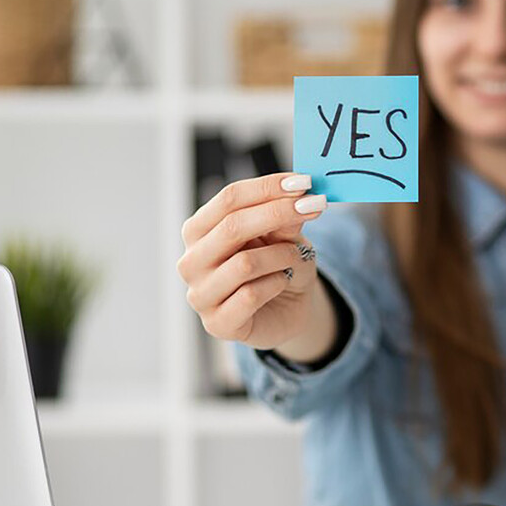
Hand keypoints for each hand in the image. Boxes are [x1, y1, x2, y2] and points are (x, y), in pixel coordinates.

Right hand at [177, 173, 327, 349]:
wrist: (288, 311)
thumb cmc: (279, 267)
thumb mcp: (286, 237)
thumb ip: (285, 220)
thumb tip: (298, 196)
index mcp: (199, 231)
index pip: (228, 199)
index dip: (267, 187)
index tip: (304, 182)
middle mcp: (192, 261)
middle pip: (232, 227)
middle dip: (278, 213)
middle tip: (314, 206)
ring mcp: (200, 294)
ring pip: (244, 263)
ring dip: (282, 255)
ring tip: (296, 257)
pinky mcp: (217, 323)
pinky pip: (250, 295)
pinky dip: (276, 283)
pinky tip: (282, 282)